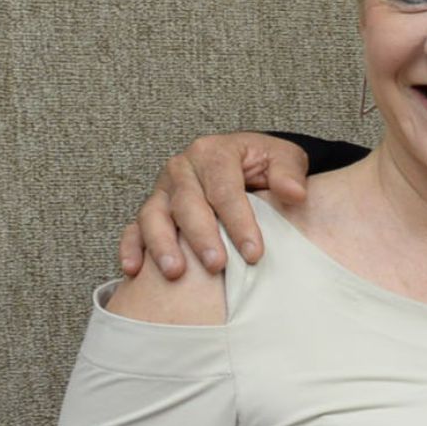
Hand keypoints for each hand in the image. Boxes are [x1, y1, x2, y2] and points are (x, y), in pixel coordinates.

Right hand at [118, 134, 311, 280]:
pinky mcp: (152, 208)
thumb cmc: (263, 163)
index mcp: (213, 153)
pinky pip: (134, 228)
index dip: (239, 222)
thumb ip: (288, 173)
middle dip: (202, 237)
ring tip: (175, 272)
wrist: (243, 161)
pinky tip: (134, 270)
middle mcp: (182, 169)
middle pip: (187, 204)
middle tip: (217, 265)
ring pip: (154, 215)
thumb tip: (295, 193)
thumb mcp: (283, 158)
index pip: (224, 190)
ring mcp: (163, 190)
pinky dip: (131, 247)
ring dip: (162, 245)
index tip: (254, 253)